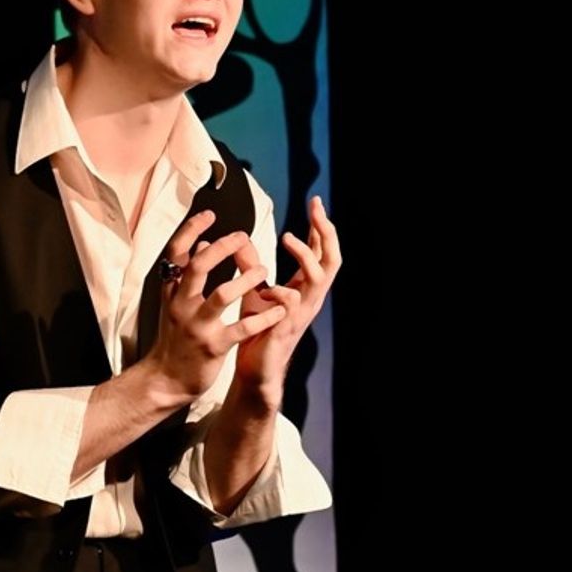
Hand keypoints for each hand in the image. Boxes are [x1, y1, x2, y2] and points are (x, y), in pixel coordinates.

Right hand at [141, 210, 286, 402]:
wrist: (166, 379)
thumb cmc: (175, 336)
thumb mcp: (175, 302)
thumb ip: (187, 273)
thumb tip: (201, 242)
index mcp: (172, 291)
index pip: (177, 253)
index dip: (191, 230)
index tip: (210, 214)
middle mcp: (181, 304)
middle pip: (198, 267)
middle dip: (222, 248)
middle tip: (243, 237)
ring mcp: (197, 326)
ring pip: (222, 295)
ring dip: (247, 279)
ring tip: (264, 271)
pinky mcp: (214, 346)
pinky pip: (243, 328)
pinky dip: (264, 316)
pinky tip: (280, 308)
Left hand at [232, 195, 341, 400]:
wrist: (254, 370)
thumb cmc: (256, 330)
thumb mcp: (252, 290)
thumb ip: (249, 265)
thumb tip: (238, 237)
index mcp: (304, 287)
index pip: (321, 251)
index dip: (320, 226)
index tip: (315, 201)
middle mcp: (309, 298)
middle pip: (332, 260)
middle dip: (327, 233)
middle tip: (316, 211)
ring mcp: (301, 313)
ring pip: (319, 278)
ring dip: (306, 255)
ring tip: (288, 238)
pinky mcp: (286, 329)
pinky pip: (292, 305)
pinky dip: (281, 292)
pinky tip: (265, 289)